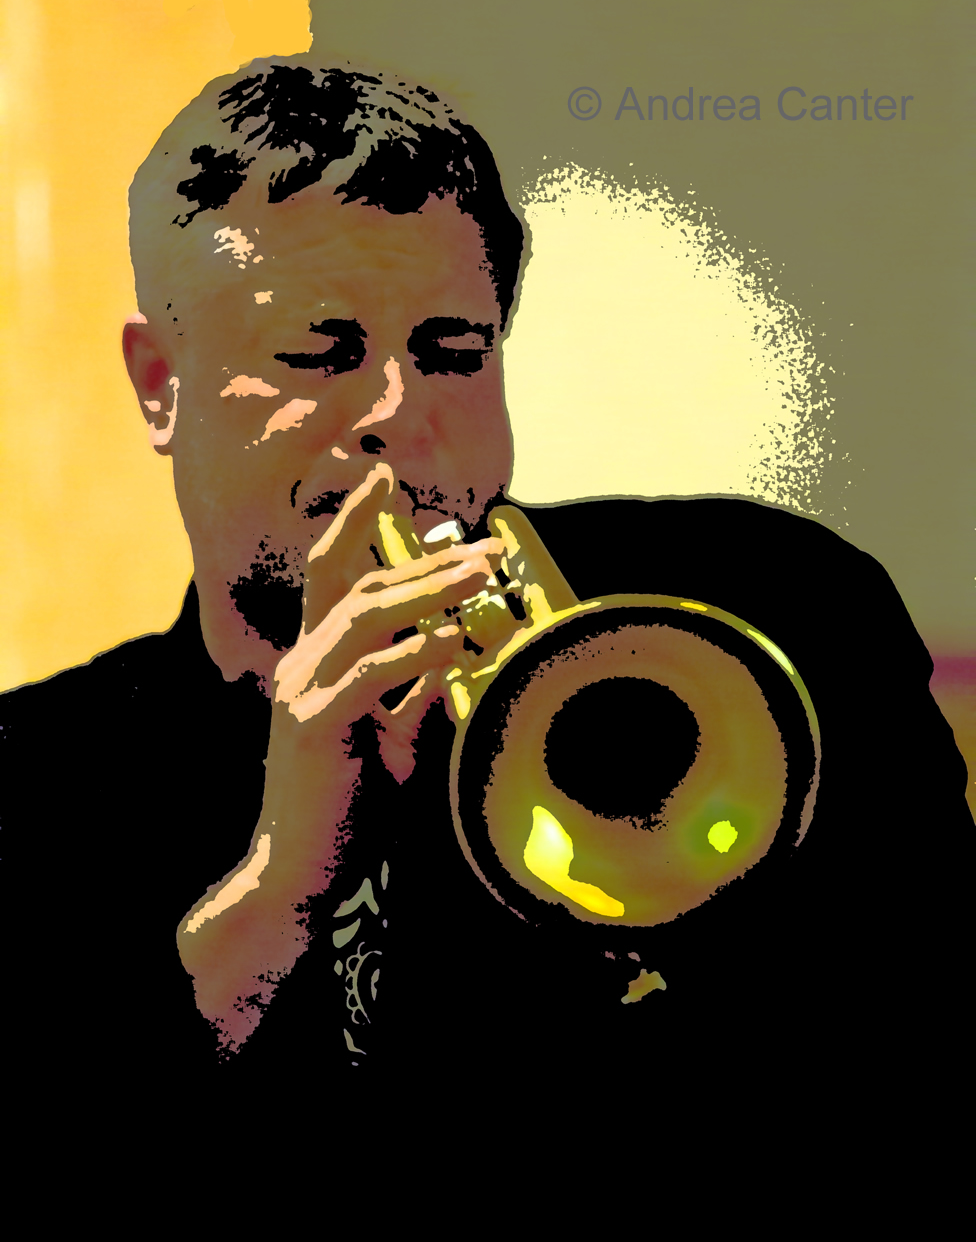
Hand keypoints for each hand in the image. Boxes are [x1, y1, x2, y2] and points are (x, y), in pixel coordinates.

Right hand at [177, 464, 507, 1053]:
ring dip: (428, 591)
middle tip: (485, 549)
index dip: (355, 522)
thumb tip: (449, 649)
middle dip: (426, 560)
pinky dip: (416, 653)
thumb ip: (413, 692)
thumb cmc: (349, 804)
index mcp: (317, 661)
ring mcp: (304, 691)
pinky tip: (454, 641)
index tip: (387, 481)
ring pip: (365, 616)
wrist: (304, 871)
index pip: (333, 574)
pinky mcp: (316, 724)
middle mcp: (303, 664)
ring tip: (481, 576)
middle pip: (362, 585)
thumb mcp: (390, 737)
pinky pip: (371, 673)